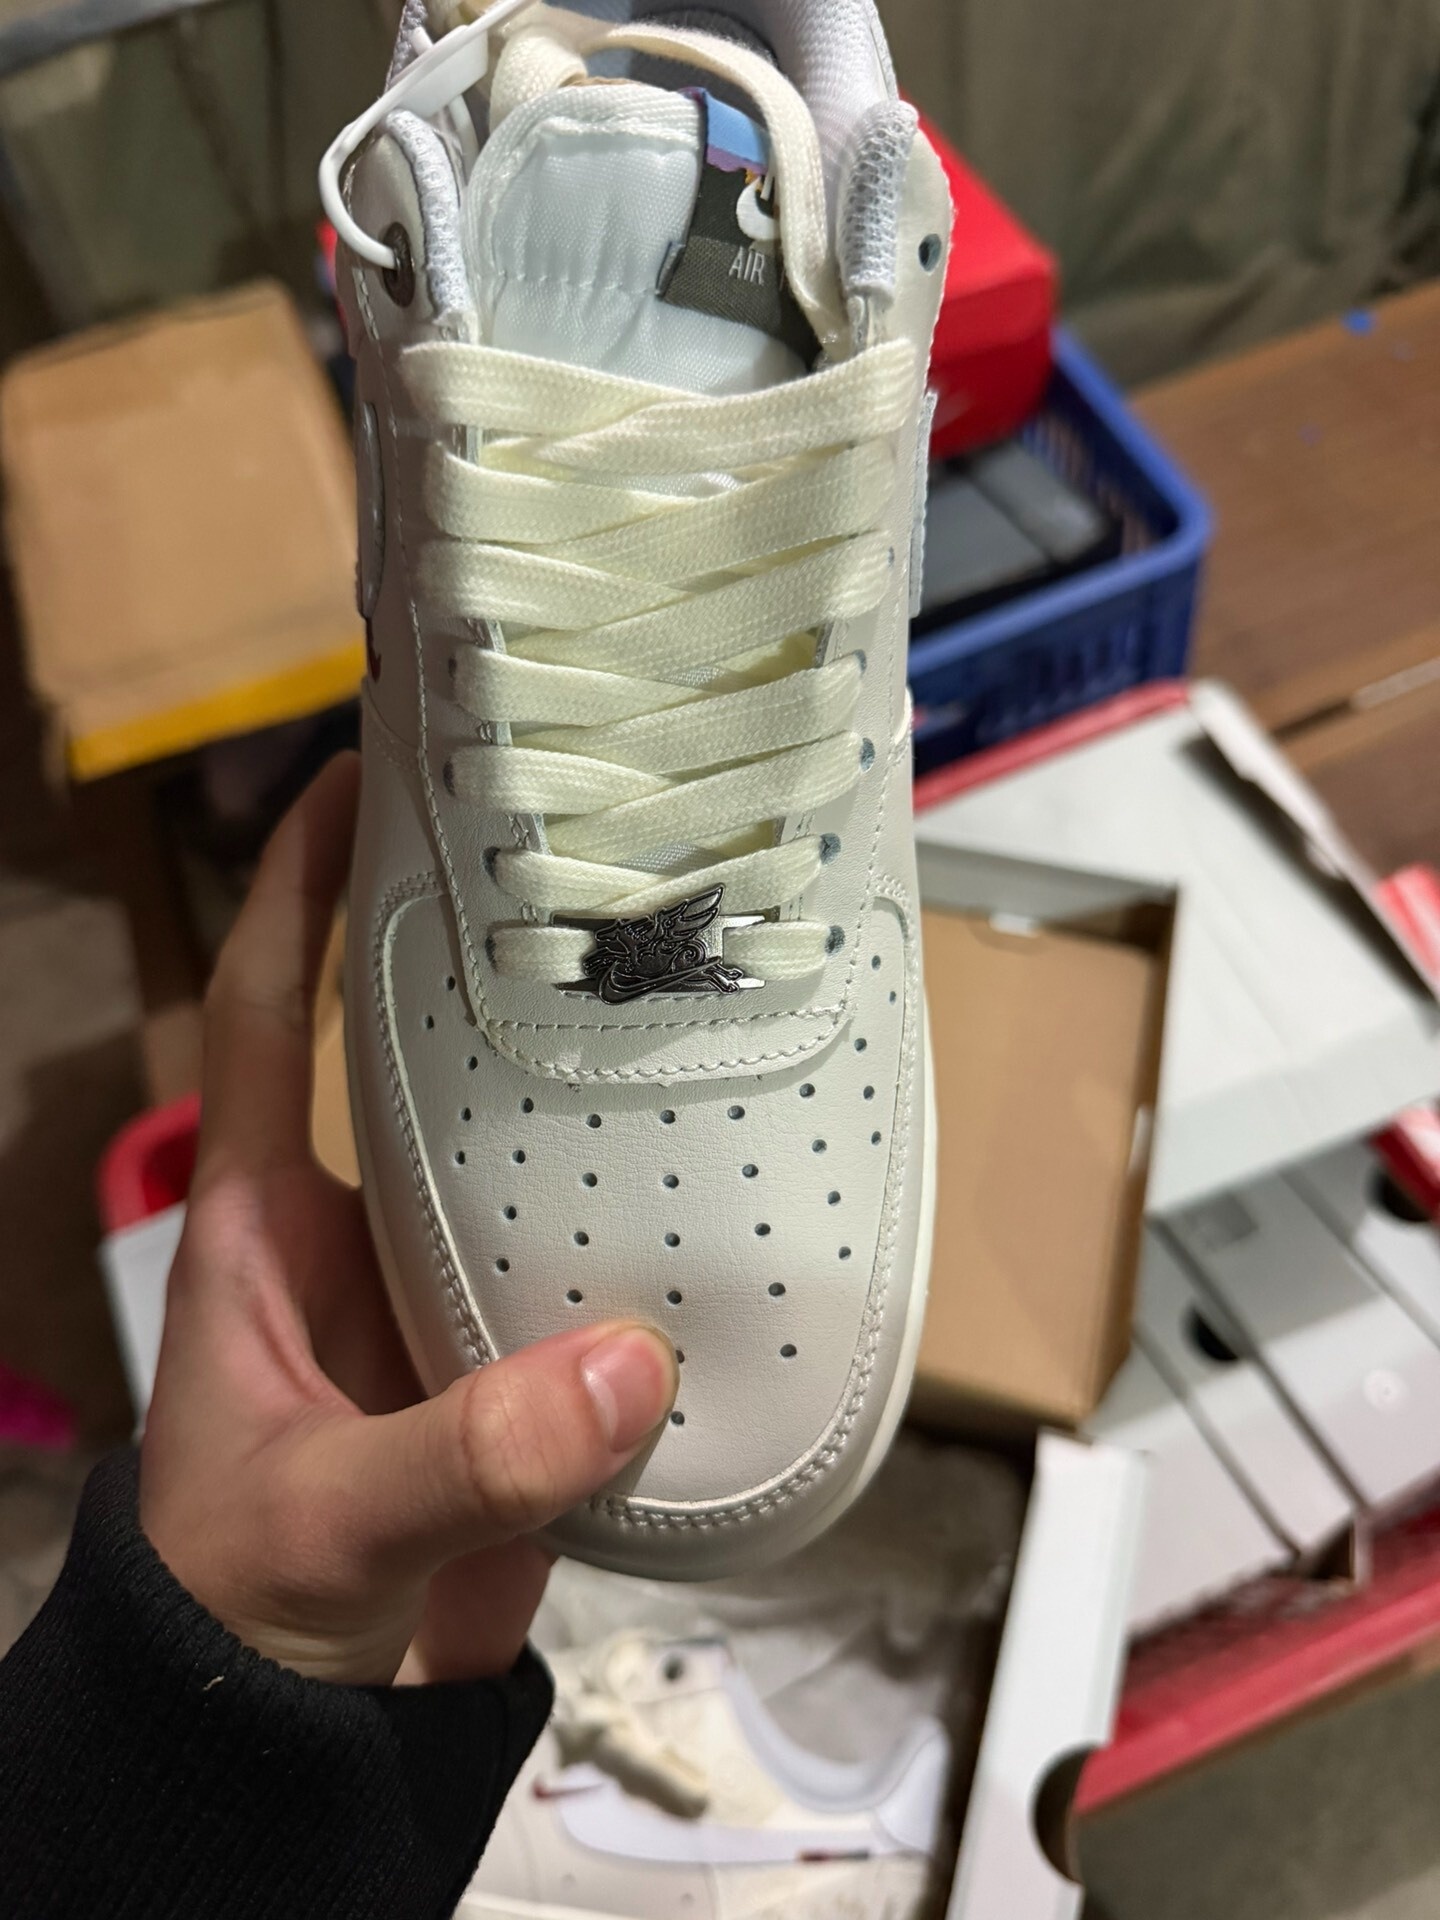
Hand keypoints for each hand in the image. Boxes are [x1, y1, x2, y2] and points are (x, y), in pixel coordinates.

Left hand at [139, 754, 676, 1686]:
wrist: (306, 1732)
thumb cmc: (243, 1606)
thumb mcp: (329, 1515)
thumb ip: (464, 1452)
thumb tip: (621, 1369)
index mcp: (268, 1220)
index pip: (268, 1012)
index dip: (297, 888)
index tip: (357, 775)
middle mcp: (361, 1227)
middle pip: (417, 1049)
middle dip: (479, 947)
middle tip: (578, 851)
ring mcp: (446, 1288)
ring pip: (522, 1150)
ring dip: (588, 1083)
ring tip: (682, 982)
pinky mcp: (523, 1363)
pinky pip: (594, 1264)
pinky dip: (655, 1229)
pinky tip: (735, 1185)